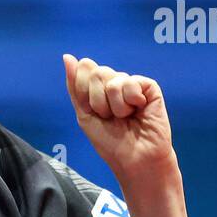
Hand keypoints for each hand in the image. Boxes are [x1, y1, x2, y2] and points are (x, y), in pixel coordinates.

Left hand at [62, 54, 174, 179]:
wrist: (134, 159)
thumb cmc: (110, 142)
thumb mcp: (84, 114)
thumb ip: (75, 86)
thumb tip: (67, 57)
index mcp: (97, 88)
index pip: (84, 69)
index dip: (84, 92)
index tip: (93, 112)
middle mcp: (114, 83)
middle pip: (97, 72)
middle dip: (98, 100)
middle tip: (109, 117)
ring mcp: (132, 84)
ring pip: (114, 79)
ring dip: (115, 105)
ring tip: (125, 117)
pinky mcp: (149, 87)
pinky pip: (132, 82)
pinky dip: (131, 100)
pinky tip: (139, 110)